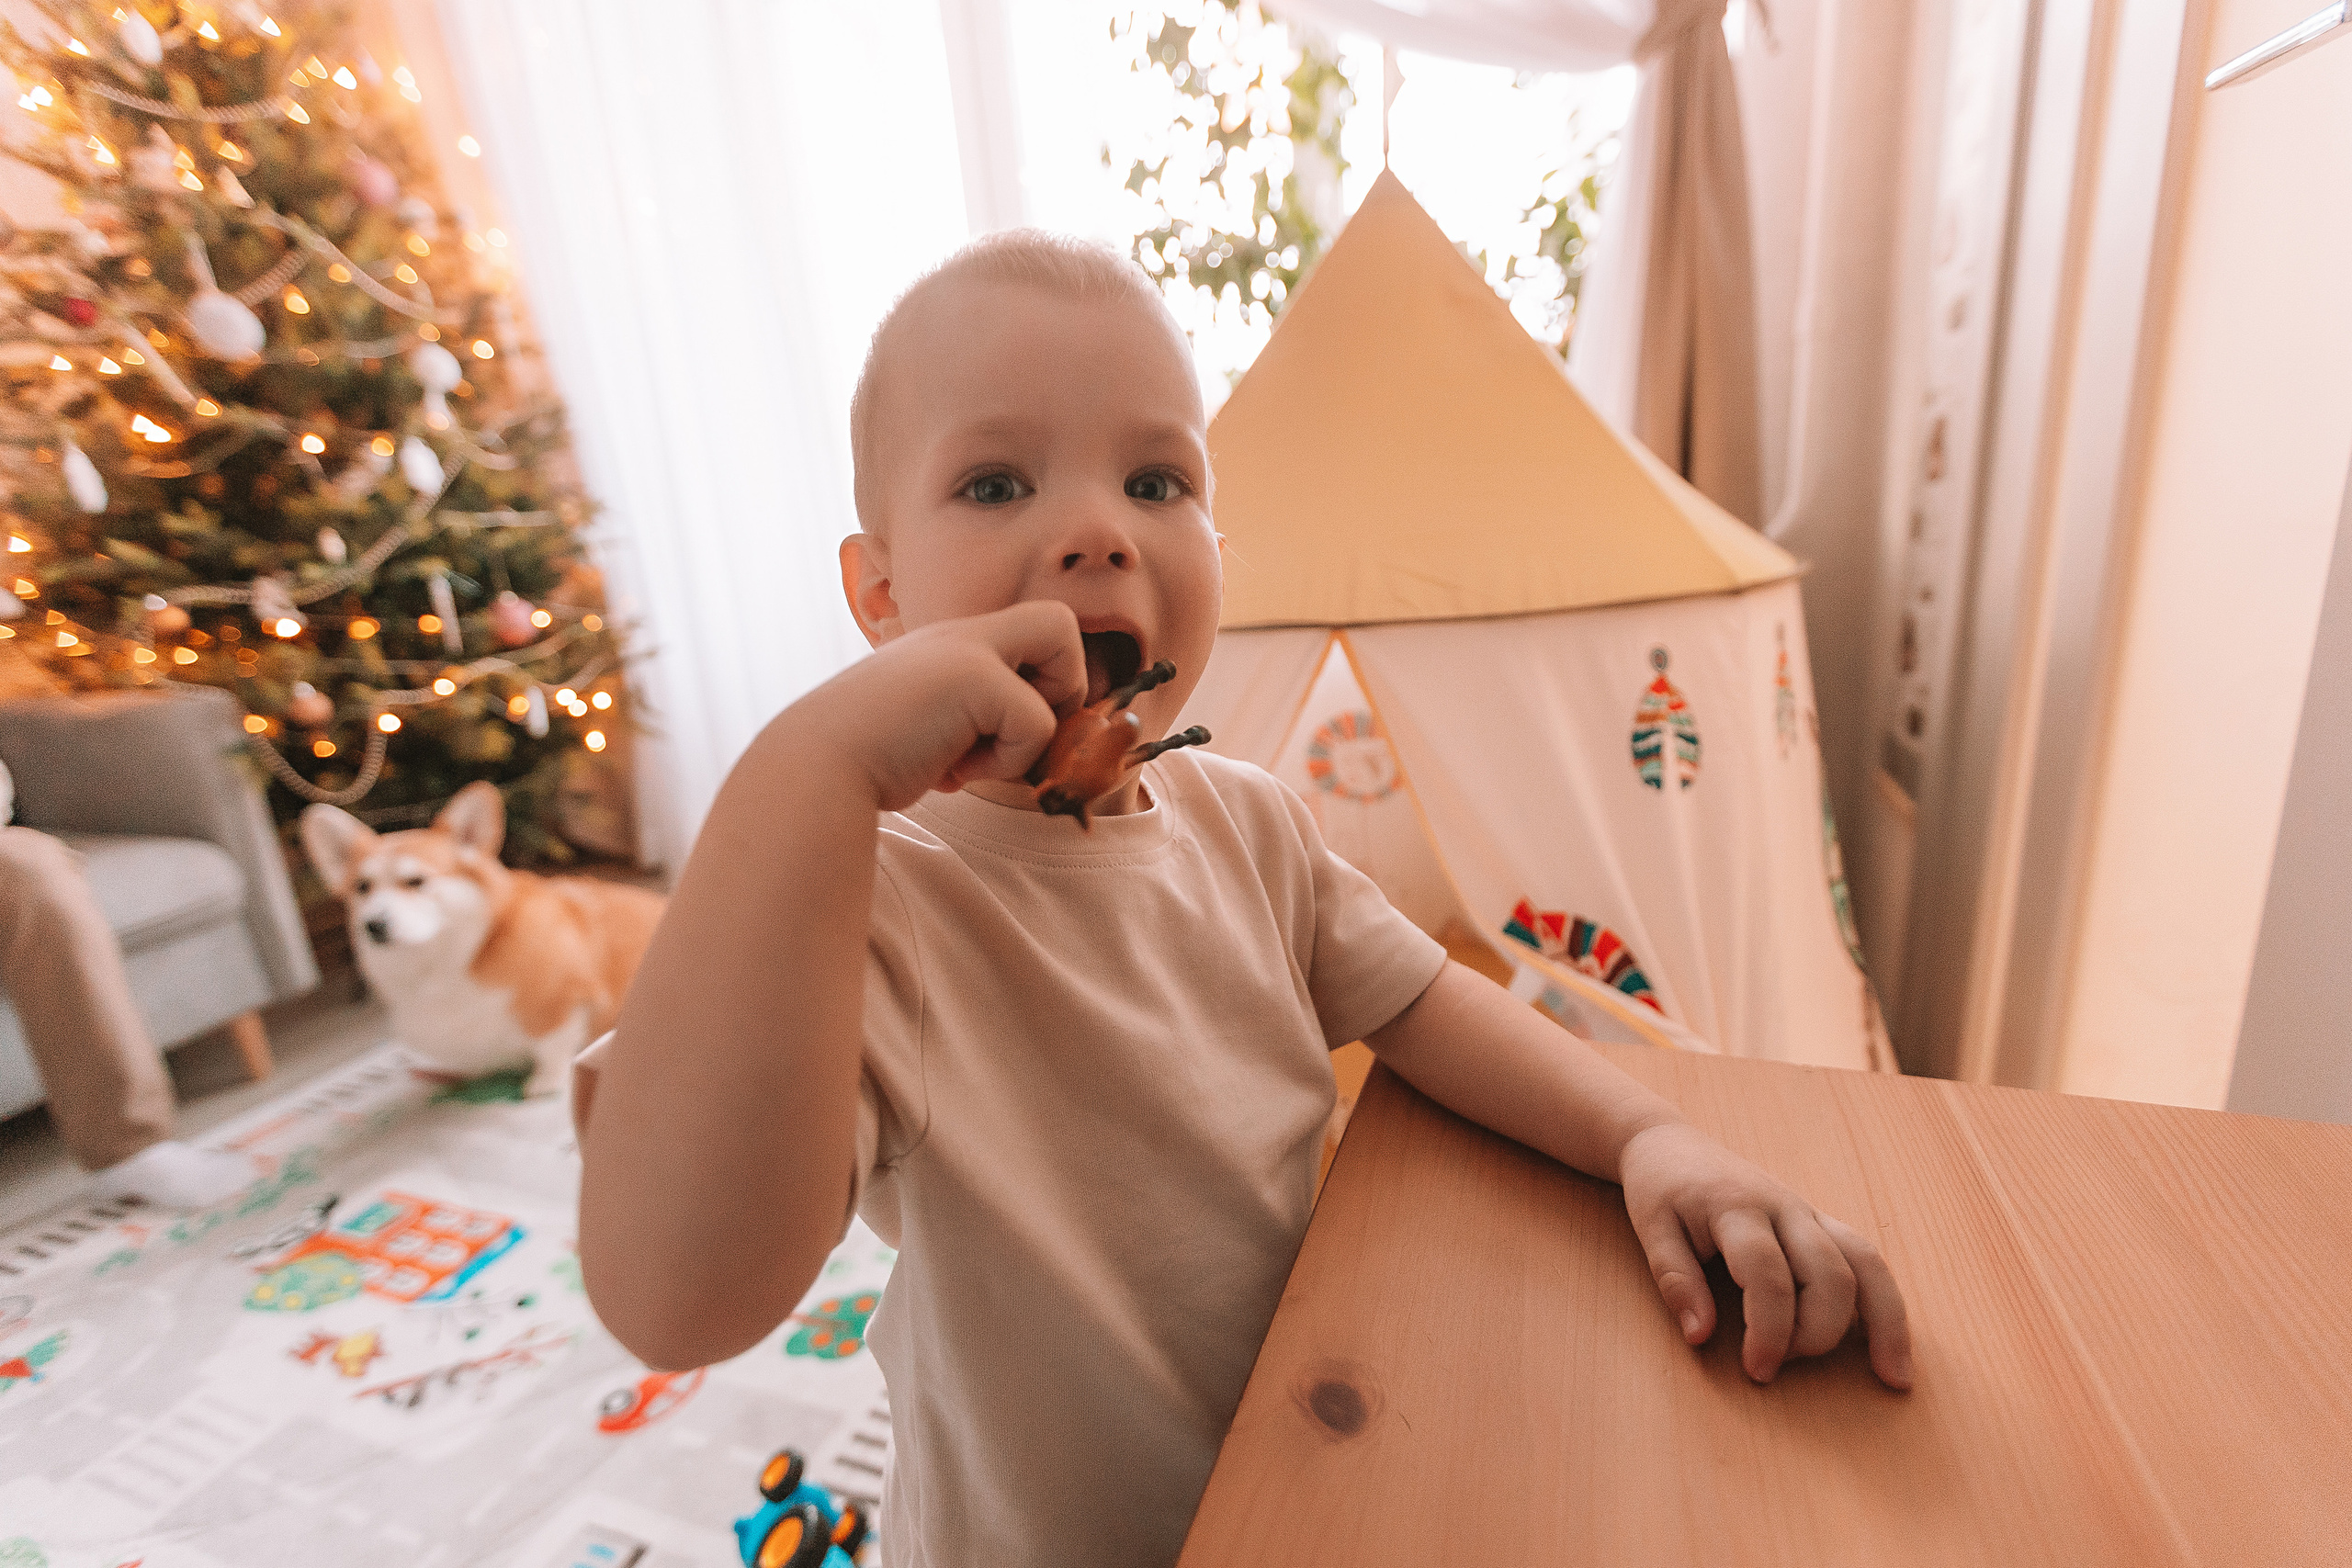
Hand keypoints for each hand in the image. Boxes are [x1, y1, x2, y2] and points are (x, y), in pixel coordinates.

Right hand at [792, 601, 1088, 811]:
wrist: (816, 770)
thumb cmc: (869, 763)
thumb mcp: (932, 727)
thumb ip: (977, 720)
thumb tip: (1041, 743)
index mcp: (949, 643)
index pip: (1035, 629)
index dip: (1045, 678)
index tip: (1004, 727)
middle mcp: (961, 635)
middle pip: (1061, 621)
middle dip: (1062, 689)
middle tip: (1010, 734)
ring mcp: (968, 650)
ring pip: (1064, 679)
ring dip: (1028, 738)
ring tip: (966, 756)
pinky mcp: (974, 677)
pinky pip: (1038, 725)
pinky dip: (1006, 762)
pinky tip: (952, 767)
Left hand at [1617, 1121, 1912, 1389]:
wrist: (1673, 1145)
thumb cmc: (1661, 1190)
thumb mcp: (1652, 1229)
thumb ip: (1675, 1280)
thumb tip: (1700, 1336)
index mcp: (1738, 1208)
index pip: (1768, 1275)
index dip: (1768, 1330)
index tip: (1756, 1371)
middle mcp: (1785, 1209)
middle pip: (1829, 1273)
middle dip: (1817, 1333)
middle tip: (1778, 1367)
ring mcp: (1809, 1214)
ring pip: (1867, 1263)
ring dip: (1886, 1322)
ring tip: (1895, 1378)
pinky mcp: (1820, 1224)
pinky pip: (1867, 1261)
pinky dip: (1885, 1303)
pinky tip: (1890, 1345)